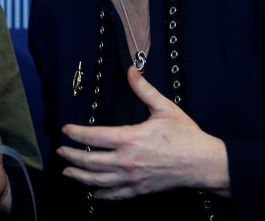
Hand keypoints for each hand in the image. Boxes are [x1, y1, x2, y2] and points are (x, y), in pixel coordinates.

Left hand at [57, 66, 229, 199]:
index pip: (93, 137)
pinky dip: (102, 195)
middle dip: (71, 156)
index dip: (76, 133)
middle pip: (90, 161)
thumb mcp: (164, 107)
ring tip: (67, 172)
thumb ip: (144, 89)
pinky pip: (117, 195)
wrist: (205, 163)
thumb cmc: (185, 135)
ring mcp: (132, 178)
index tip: (65, 130)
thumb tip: (131, 70)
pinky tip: (93, 193)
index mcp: (129, 138)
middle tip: (60, 151)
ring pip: (98, 180)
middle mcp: (126, 161)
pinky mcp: (141, 190)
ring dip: (80, 176)